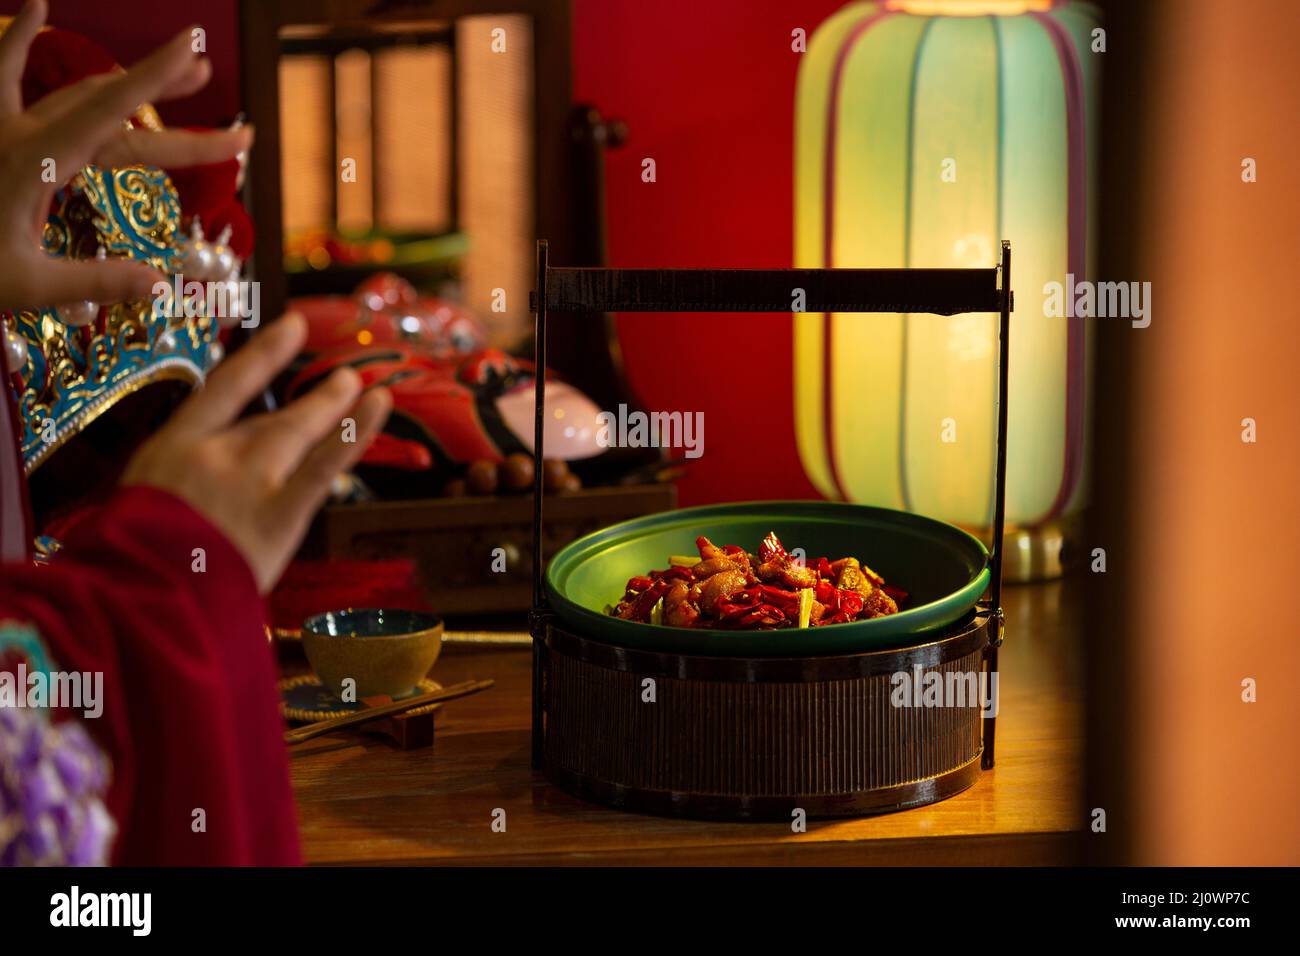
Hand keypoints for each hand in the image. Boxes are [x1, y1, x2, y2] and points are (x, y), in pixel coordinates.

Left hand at [0, 0, 252, 310]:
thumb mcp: (25, 286)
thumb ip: (96, 281)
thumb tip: (162, 283)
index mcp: (36, 163)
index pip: (110, 114)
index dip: (154, 79)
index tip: (192, 50)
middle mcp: (22, 133)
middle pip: (109, 107)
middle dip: (166, 92)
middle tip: (216, 85)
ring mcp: (2, 127)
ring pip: (75, 91)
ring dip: (128, 81)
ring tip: (181, 75)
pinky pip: (7, 75)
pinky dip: (20, 41)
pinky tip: (34, 6)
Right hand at [121, 314, 391, 592]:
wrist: (139, 599)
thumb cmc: (132, 564)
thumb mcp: (138, 507)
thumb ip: (179, 484)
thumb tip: (208, 473)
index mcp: (172, 448)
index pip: (224, 386)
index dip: (263, 353)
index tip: (291, 327)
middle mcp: (215, 454)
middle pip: (271, 415)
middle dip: (312, 397)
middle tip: (343, 378)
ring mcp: (250, 481)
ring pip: (300, 431)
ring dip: (334, 406)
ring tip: (364, 387)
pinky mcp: (278, 515)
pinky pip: (324, 467)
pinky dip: (354, 434)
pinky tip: (376, 408)